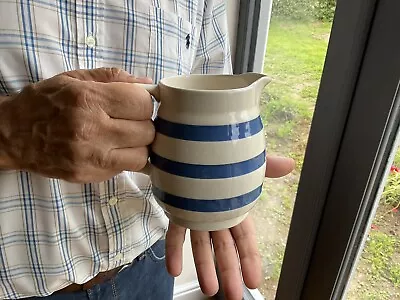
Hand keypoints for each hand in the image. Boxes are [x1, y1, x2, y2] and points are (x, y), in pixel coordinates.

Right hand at [0, 68, 153, 181]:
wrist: (11, 135)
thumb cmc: (44, 102)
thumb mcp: (74, 78)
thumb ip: (113, 77)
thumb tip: (148, 83)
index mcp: (88, 99)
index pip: (142, 104)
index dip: (144, 102)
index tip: (136, 103)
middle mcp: (90, 129)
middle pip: (146, 131)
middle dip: (143, 123)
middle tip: (130, 120)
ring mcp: (89, 157)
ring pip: (142, 155)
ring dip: (139, 145)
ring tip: (124, 137)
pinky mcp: (87, 175)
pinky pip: (126, 169)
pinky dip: (126, 159)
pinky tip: (113, 149)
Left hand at [165, 155, 294, 299]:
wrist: (191, 145)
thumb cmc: (221, 154)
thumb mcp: (246, 161)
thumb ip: (266, 166)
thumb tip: (290, 164)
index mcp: (235, 207)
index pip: (245, 238)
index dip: (250, 259)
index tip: (254, 281)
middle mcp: (216, 215)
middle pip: (225, 249)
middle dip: (230, 272)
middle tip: (233, 296)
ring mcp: (196, 214)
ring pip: (202, 246)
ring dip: (205, 268)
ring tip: (210, 289)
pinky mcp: (177, 209)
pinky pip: (175, 233)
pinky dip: (174, 251)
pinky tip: (173, 269)